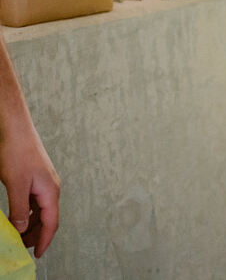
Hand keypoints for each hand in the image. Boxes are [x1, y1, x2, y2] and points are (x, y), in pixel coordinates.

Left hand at [0, 120, 59, 257]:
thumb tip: (21, 228)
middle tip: (23, 247)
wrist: (17, 130)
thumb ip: (19, 209)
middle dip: (37, 234)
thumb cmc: (18, 153)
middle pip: (48, 218)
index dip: (44, 240)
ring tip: (18, 234)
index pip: (51, 222)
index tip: (37, 254)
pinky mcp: (37, 178)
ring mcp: (44, 182)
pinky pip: (35, 202)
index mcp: (50, 191)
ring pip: (41, 210)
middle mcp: (51, 188)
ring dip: (31, 224)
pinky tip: (17, 215)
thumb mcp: (16, 185)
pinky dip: (27, 212)